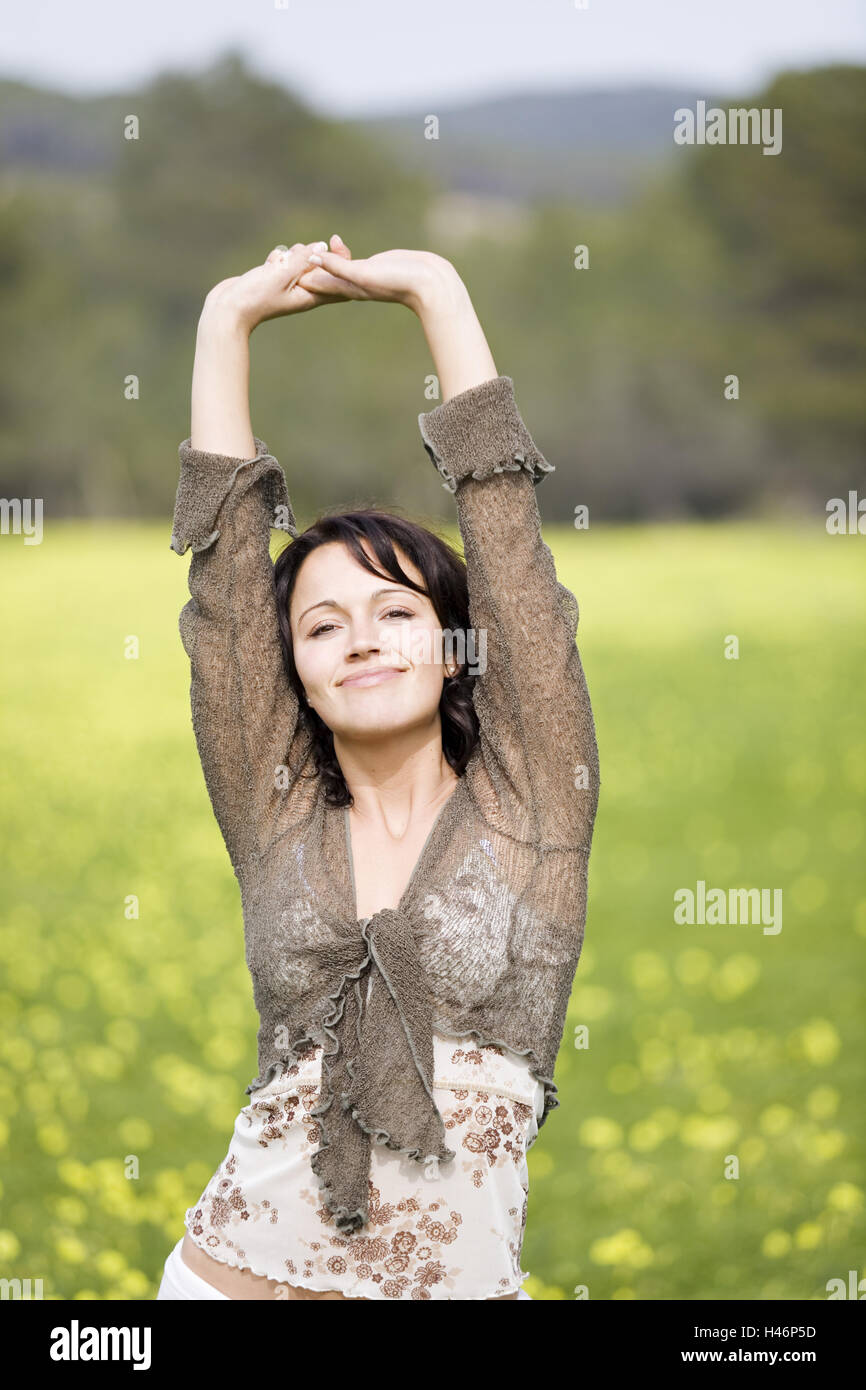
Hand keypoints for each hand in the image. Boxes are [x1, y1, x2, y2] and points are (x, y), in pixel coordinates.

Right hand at [201, 235, 360, 333]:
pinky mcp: (274, 281)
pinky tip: (268, 264)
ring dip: (291, 254)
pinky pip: (283, 263)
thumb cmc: (255, 296)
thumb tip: (322, 246)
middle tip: (294, 256)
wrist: (229, 310)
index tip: (332, 243)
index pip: (340, 281)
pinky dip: (278, 258)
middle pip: (320, 266)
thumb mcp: (281, 275)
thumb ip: (302, 260)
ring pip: (300, 261)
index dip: (342, 260)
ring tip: (278, 262)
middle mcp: (303, 292)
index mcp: (311, 295)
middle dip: (311, 253)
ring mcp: (288, 286)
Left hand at [294, 245, 458, 314]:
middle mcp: (353, 284)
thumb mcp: (364, 274)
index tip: (280, 267)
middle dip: (305, 266)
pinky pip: (351, 259)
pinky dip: (339, 251)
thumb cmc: (398, 282)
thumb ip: (338, 267)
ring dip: (321, 256)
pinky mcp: (376, 266)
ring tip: (306, 247)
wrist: (429, 284)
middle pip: (322, 275)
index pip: (316, 283)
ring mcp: (364, 276)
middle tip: (286, 256)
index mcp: (348, 289)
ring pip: (335, 266)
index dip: (298, 275)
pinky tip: (335, 241)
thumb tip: (312, 259)